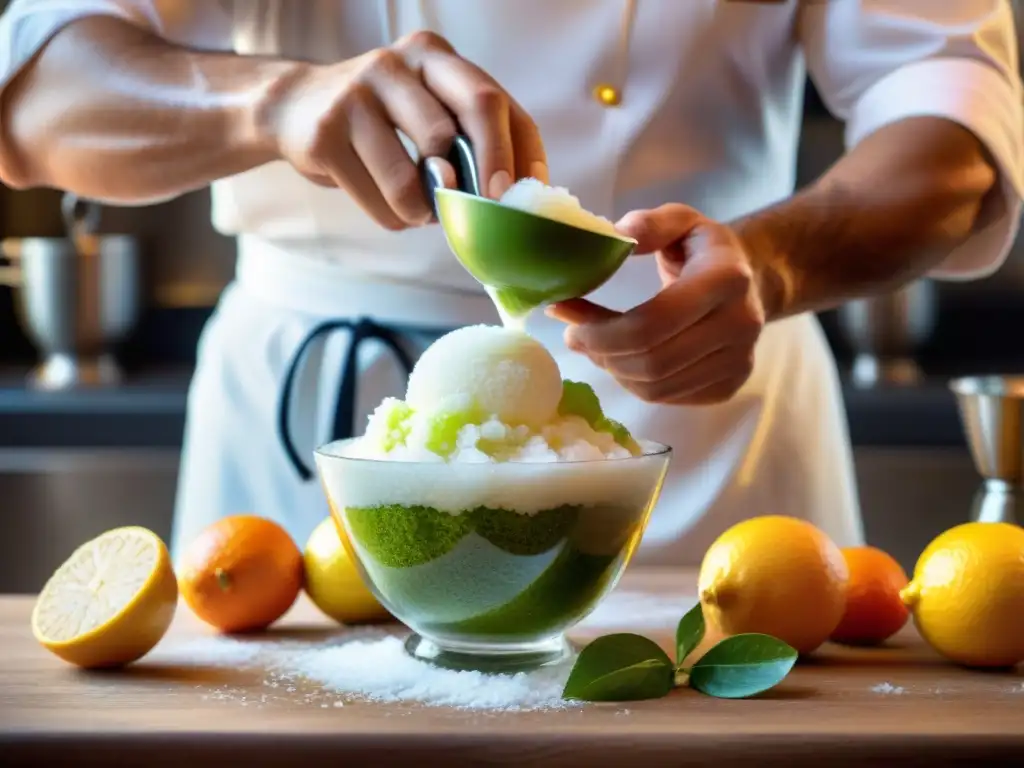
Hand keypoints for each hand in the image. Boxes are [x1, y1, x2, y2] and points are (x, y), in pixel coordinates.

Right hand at [262, 31, 547, 229]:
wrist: (295, 110)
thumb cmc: (381, 121)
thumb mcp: (426, 109)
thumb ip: (468, 136)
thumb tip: (513, 197)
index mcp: (434, 56)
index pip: (495, 99)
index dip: (519, 150)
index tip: (523, 193)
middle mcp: (398, 63)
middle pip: (470, 114)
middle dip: (490, 171)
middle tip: (489, 210)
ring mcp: (358, 93)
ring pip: (417, 172)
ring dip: (428, 209)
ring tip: (424, 212)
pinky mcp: (327, 132)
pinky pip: (379, 196)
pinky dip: (394, 216)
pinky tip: (392, 209)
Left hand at [547, 204, 765, 405]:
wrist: (751, 280)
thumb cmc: (703, 249)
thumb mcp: (679, 220)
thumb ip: (648, 225)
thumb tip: (612, 238)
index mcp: (725, 278)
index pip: (651, 323)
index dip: (602, 331)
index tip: (570, 323)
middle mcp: (740, 324)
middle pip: (652, 362)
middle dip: (602, 353)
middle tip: (576, 337)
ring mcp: (738, 361)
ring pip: (656, 388)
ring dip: (614, 370)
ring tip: (596, 347)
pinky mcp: (730, 386)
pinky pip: (668, 398)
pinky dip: (635, 383)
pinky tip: (623, 359)